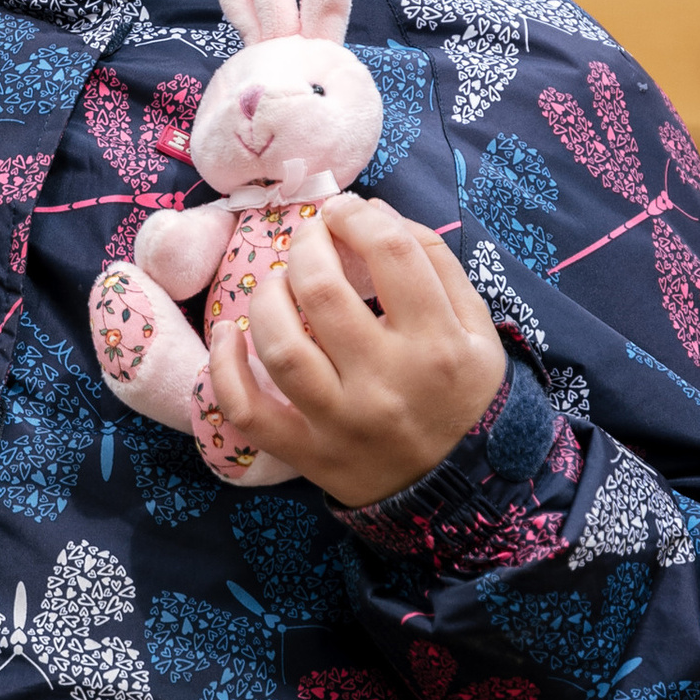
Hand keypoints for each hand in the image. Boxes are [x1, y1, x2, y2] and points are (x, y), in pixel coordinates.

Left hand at [203, 192, 507, 506]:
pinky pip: (247, 410)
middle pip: (324, 291)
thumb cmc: (461, 395)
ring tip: (277, 283)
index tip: (343, 211)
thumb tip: (373, 211)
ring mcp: (340, 421)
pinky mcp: (306, 453)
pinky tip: (229, 335)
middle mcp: (387, 382)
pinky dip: (223, 369)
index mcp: (438, 344)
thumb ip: (435, 264)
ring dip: (267, 298)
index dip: (358, 217)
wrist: (458, 488)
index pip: (392, 253)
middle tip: (308, 236)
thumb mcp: (476, 330)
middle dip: (307, 245)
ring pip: (281, 347)